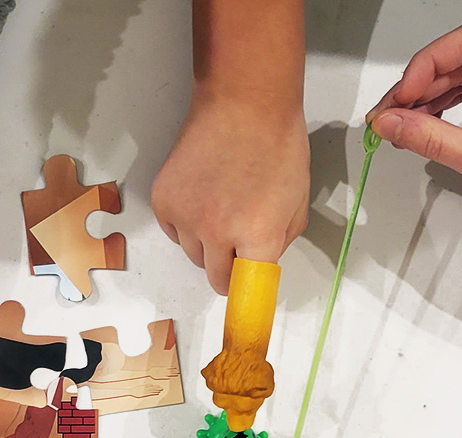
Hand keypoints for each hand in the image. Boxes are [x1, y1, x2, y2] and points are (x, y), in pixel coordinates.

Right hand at [152, 90, 309, 294]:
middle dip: (228, 268)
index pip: (247, 293)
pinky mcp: (163, 201)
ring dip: (206, 244)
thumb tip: (260, 264)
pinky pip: (173, 232)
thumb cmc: (278, 146)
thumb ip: (280, 242)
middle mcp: (218, 234)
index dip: (247, 300)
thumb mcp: (297, 201)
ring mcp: (186, 218)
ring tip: (220, 205)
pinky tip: (201, 194)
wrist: (244, 100)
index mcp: (259, 236)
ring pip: (193, 255)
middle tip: (237, 242)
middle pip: (215, 280)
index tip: (245, 313)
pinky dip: (185, 223)